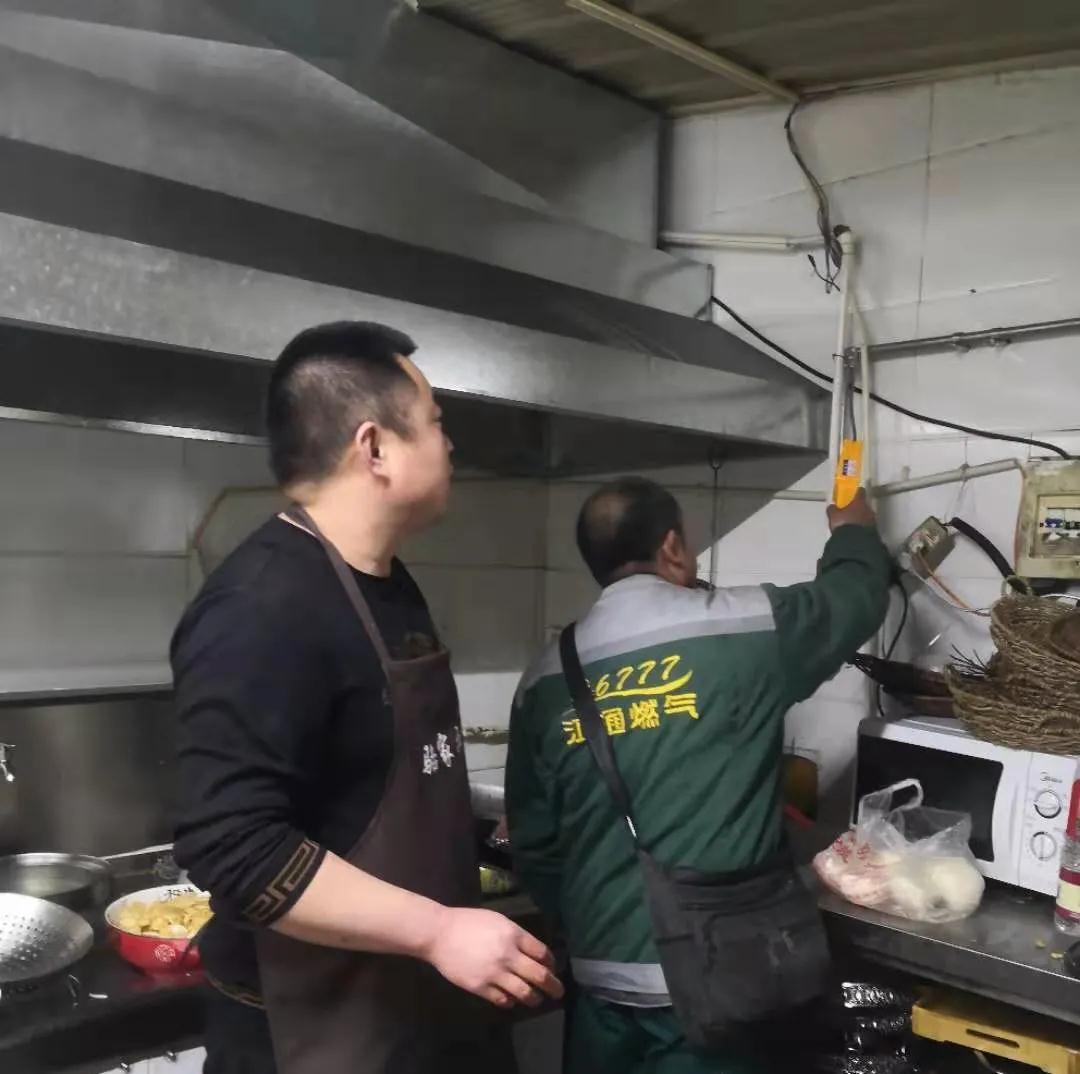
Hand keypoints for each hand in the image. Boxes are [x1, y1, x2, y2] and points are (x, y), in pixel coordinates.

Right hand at [424, 906, 563, 1008]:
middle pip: (539, 975)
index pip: (542, 953)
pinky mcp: (480, 987)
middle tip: (559, 992)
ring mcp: (494, 973)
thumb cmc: (469, 922)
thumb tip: (533, 952)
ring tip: (536, 1000)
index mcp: (513, 934)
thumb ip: (516, 936)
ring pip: (524, 992)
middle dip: (553, 986)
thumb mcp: (497, 920)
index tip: (553, 968)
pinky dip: (511, 1001)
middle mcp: (508, 955)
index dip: (551, 962)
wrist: (440, 933)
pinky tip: (511, 999)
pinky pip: (503, 1000)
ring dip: (534, 998)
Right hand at [827, 487, 875, 531]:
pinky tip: (855, 531)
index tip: (853, 492)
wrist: (854, 542)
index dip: (856, 492)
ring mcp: (872, 520)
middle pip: (863, 504)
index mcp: (859, 502)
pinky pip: (867, 525)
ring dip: (860, 517)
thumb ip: (833, 509)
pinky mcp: (873, 531)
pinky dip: (862, 526)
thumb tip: (832, 507)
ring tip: (851, 523)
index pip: (860, 492)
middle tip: (849, 510)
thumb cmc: (844, 525)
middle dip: (857, 507)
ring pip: (866, 515)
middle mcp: (868, 509)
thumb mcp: (833, 516)